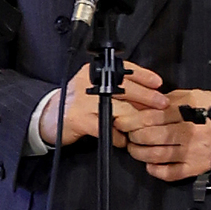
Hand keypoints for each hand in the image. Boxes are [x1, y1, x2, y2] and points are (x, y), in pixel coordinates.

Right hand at [37, 63, 167, 148]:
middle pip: (125, 89)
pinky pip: (106, 129)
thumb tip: (147, 96)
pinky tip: (123, 140)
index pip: (123, 70)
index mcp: (94, 73)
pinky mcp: (79, 119)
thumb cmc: (77, 104)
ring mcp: (83, 101)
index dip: (143, 76)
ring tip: (145, 127)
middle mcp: (88, 83)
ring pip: (119, 110)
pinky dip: (117, 136)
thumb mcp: (95, 90)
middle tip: (162, 105)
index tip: (158, 83)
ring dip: (135, 121)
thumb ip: (116, 91)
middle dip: (147, 97)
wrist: (48, 118)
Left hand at [124, 88, 210, 181]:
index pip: (152, 117)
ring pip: (156, 154)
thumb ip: (171, 100)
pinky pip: (171, 173)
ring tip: (134, 149)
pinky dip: (156, 170)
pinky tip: (150, 164)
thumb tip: (148, 104)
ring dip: (139, 153)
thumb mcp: (195, 96)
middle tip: (127, 135)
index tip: (122, 122)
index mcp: (188, 111)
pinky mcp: (195, 167)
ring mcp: (192, 151)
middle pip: (150, 136)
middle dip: (133, 136)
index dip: (132, 120)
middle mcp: (190, 132)